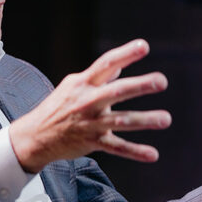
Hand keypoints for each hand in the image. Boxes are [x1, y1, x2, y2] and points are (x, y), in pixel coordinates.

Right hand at [9, 39, 171, 172]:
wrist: (35, 136)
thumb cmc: (57, 107)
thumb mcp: (73, 86)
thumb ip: (98, 77)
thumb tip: (119, 67)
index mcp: (83, 83)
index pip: (105, 64)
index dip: (125, 54)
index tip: (144, 46)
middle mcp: (87, 101)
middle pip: (116, 91)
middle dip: (139, 86)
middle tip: (161, 81)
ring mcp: (90, 123)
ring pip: (120, 121)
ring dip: (144, 120)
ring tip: (165, 119)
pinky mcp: (92, 142)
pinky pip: (116, 148)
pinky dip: (135, 152)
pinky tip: (153, 155)